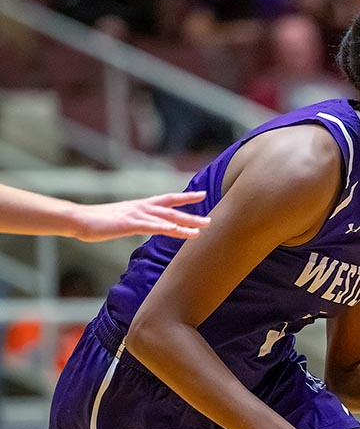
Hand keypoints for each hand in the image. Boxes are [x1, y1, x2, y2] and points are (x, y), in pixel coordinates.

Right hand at [73, 191, 211, 241]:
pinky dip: (170, 229)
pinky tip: (182, 233)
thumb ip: (135, 221)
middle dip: (192, 214)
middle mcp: (143, 207)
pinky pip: (155, 227)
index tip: (201, 196)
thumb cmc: (97, 221)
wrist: (79, 219)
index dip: (185, 198)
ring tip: (203, 228)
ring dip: (187, 223)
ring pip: (168, 218)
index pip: (168, 199)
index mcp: (141, 205)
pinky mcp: (131, 224)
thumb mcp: (121, 219)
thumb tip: (143, 225)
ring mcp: (138, 215)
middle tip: (210, 219)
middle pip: (173, 210)